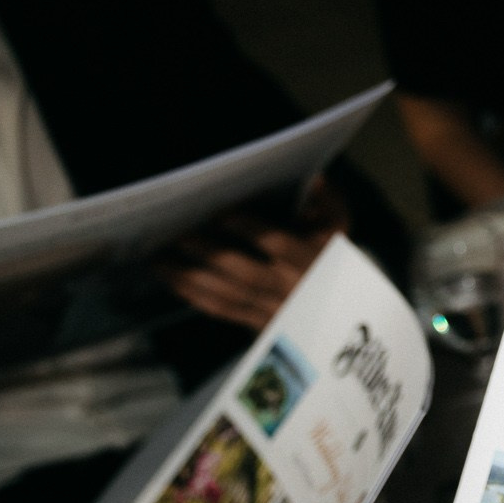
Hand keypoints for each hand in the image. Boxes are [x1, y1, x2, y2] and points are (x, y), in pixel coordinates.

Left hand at [156, 180, 346, 331]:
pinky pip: (225, 311)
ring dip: (192, 278)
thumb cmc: (333, 255)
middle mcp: (292, 287)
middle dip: (210, 254)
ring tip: (160, 260)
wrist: (343, 308)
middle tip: (179, 236)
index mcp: (313, 259)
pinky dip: (197, 297)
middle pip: (246, 272)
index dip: (249, 229)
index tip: (222, 214)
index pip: (278, 244)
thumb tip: (316, 179)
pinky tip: (173, 281)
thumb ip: (328, 201)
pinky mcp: (260, 323)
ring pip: (229, 295)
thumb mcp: (339, 225)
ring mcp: (275, 310)